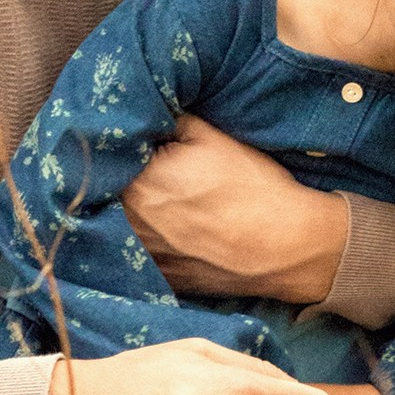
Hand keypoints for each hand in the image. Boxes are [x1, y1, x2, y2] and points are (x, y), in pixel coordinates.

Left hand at [123, 117, 347, 304]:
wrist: (285, 246)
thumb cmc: (250, 187)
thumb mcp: (212, 137)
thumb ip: (171, 123)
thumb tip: (151, 116)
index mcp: (134, 183)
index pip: (109, 159)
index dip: (122, 148)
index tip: (138, 142)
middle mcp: (130, 224)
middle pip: (111, 195)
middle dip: (124, 178)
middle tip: (152, 168)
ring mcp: (145, 256)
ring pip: (123, 225)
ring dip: (133, 211)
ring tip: (166, 200)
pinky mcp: (163, 278)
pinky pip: (143, 255)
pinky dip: (151, 240)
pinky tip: (174, 230)